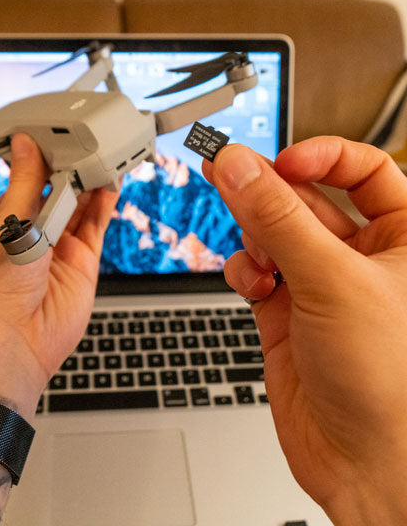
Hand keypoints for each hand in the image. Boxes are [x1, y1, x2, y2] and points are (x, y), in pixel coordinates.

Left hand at [0, 134, 118, 419]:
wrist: (11, 341)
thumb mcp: (8, 224)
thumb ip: (25, 183)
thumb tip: (24, 145)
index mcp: (7, 217)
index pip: (30, 177)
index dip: (46, 155)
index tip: (59, 132)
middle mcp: (35, 230)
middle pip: (61, 188)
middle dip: (74, 165)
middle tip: (90, 139)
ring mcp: (61, 245)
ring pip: (82, 204)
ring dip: (94, 181)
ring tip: (107, 154)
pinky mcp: (83, 261)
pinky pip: (97, 225)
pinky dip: (106, 203)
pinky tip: (110, 182)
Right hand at [201, 137, 406, 524]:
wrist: (361, 461)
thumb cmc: (389, 381)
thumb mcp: (333, 280)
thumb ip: (278, 218)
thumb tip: (239, 168)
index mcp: (404, 238)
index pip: (363, 170)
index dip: (321, 159)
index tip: (281, 162)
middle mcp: (363, 256)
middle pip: (306, 199)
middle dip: (269, 194)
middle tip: (229, 177)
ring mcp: (319, 283)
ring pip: (273, 233)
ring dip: (256, 237)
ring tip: (255, 252)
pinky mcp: (285, 308)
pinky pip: (255, 268)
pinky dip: (246, 271)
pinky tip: (254, 285)